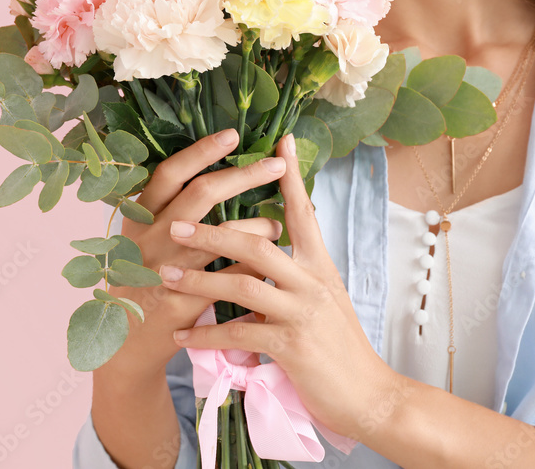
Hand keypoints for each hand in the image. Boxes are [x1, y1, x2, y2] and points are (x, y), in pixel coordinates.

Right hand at [99, 127, 289, 379]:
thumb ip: (171, 210)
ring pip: (223, 235)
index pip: (170, 173)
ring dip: (258, 225)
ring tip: (277, 225)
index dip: (201, 152)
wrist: (125, 343)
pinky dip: (254, 264)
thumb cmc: (142, 278)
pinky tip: (269, 263)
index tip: (233, 134)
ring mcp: (164, 269)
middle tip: (276, 163)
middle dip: (244, 175)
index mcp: (138, 216)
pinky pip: (231, 274)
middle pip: (202, 194)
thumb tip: (218, 173)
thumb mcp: (143, 238)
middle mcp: (149, 237)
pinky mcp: (183, 300)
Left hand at [159, 133, 400, 441]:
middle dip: (212, 231)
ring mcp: (303, 313)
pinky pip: (240, 335)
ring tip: (164, 276)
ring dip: (198, 279)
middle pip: (257, 243)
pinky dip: (207, 336)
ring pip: (242, 285)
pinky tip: (183, 335)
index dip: (290, 176)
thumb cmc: (341, 347)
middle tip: (174, 224)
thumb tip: (266, 250)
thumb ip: (296, 274)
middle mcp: (313, 281)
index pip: (303, 212)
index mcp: (320, 266)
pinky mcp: (293, 347)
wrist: (370, 395)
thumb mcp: (325, 299)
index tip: (280, 140)